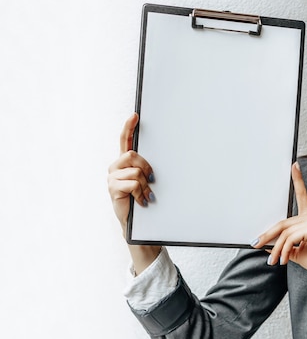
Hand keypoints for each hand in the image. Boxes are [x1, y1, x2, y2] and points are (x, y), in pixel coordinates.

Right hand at [107, 113, 154, 234]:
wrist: (136, 223)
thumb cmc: (142, 199)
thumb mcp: (147, 181)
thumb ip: (148, 168)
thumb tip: (162, 161)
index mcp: (124, 162)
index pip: (124, 140)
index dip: (129, 127)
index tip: (135, 115)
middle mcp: (116, 167)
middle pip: (132, 154)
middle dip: (146, 167)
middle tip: (152, 180)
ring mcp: (112, 177)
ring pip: (135, 171)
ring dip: (145, 184)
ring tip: (146, 195)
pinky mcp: (112, 188)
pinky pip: (132, 183)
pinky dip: (141, 193)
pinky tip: (141, 201)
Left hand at [253, 163, 306, 283]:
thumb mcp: (297, 253)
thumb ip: (284, 247)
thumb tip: (266, 244)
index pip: (302, 196)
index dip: (298, 180)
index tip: (294, 166)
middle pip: (282, 222)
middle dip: (267, 235)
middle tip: (255, 244)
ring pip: (284, 233)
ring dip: (276, 249)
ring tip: (274, 261)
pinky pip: (290, 238)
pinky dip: (284, 250)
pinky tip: (284, 259)